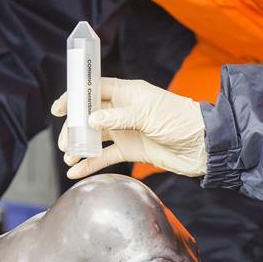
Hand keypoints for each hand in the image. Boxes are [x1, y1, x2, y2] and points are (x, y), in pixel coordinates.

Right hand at [51, 78, 205, 178]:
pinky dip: (91, 163)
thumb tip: (90, 120)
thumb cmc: (180, 121)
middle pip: (91, 116)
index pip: (95, 89)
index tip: (59, 108)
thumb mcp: (148, 115)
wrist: (203, 145)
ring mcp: (127, 131)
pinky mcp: (132, 150)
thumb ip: (118, 118)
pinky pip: (106, 156)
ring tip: (68, 157)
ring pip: (96, 137)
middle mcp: (124, 110)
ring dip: (80, 147)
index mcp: (129, 93)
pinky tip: (76, 172)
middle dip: (74, 128)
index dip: (76, 97)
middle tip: (64, 141)